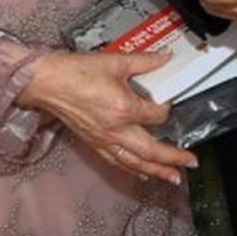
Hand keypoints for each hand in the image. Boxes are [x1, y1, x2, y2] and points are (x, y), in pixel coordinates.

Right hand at [17, 50, 196, 183]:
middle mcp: (115, 130)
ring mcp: (103, 140)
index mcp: (124, 109)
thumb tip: (166, 57)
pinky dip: (132, 169)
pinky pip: (116, 161)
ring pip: (134, 162)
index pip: (157, 114)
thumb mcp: (116, 61)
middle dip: (173, 159)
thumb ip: (145, 61)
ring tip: (173, 178)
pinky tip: (142, 173)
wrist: (45, 82)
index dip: (167, 108)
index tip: (169, 101)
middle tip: (191, 163)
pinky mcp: (92, 143)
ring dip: (156, 171)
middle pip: (150, 151)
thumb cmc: (75, 71)